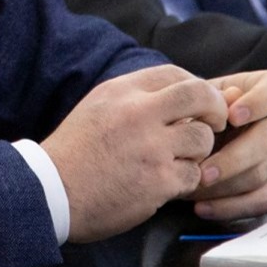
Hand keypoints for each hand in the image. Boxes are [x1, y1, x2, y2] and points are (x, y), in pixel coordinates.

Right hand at [44, 65, 226, 243]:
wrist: (50, 192)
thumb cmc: (75, 153)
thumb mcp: (98, 107)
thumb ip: (134, 98)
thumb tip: (179, 96)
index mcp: (122, 91)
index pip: (175, 74)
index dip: (196, 88)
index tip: (200, 104)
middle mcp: (138, 113)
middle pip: (200, 95)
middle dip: (216, 109)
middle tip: (216, 123)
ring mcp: (151, 147)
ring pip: (202, 139)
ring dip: (198, 151)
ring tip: (179, 160)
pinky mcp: (158, 181)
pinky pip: (193, 174)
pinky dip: (186, 180)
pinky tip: (167, 183)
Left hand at [192, 71, 266, 221]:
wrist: (181, 144)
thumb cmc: (190, 116)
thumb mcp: (193, 102)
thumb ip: (208, 100)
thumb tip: (227, 101)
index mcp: (261, 94)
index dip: (260, 102)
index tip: (231, 116)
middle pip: (266, 141)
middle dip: (232, 160)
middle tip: (202, 172)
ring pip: (261, 176)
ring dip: (224, 188)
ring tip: (193, 190)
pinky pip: (259, 203)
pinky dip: (229, 208)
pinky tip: (202, 208)